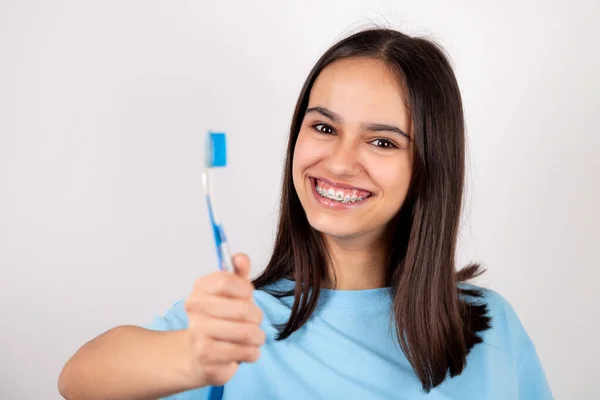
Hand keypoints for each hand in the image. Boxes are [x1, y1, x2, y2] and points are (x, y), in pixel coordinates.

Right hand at [183, 253, 264, 386]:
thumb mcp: (231, 292)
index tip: (248, 295)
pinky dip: (252, 352)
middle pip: (241, 309)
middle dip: (256, 316)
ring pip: (246, 332)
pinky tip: (245, 350)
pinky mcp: (206, 357)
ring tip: (253, 337)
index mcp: (200, 288)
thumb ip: (238, 272)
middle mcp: (195, 309)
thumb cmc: (220, 318)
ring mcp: (198, 334)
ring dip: (257, 336)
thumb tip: (241, 259)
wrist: (199, 355)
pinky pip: (244, 352)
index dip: (245, 289)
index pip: (226, 281)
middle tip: (254, 320)